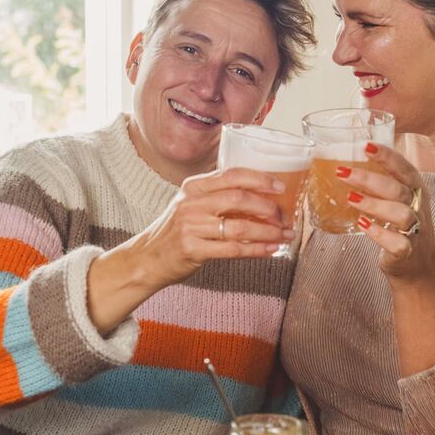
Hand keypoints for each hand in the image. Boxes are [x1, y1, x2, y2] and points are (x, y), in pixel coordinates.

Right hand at [87, 167, 294, 335]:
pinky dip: (258, 249)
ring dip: (269, 232)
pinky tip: (272, 250)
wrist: (148, 258)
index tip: (281, 186)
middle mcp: (192, 203)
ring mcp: (191, 227)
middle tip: (286, 216)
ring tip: (286, 235)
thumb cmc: (178, 230)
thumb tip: (264, 198)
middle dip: (269, 208)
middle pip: (239, 198)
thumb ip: (220, 197)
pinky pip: (234, 249)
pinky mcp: (194, 250)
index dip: (260, 179)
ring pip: (240, 226)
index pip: (232, 175)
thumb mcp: (193, 205)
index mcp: (194, 186)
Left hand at [337, 143, 434, 281]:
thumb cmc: (401, 227)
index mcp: (415, 190)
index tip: (366, 146)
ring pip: (401, 214)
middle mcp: (418, 207)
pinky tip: (362, 225)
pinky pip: (397, 243)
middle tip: (342, 172)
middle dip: (369, 178)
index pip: (404, 168)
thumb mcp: (397, 201)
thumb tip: (347, 163)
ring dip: (374, 204)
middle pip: (398, 189)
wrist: (418, 266)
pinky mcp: (406, 252)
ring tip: (350, 198)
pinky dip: (379, 234)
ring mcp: (415, 230)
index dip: (387, 156)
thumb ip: (381, 183)